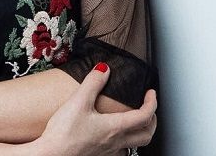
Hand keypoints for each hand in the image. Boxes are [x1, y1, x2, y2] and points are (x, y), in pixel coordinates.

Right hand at [32, 63, 156, 155]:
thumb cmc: (63, 134)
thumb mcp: (78, 101)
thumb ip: (93, 82)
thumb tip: (104, 69)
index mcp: (114, 127)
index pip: (144, 116)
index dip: (152, 102)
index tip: (151, 93)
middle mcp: (115, 142)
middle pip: (146, 135)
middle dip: (152, 120)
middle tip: (149, 108)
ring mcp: (107, 153)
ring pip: (133, 146)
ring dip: (138, 133)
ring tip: (133, 122)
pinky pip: (119, 153)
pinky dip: (123, 143)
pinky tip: (113, 138)